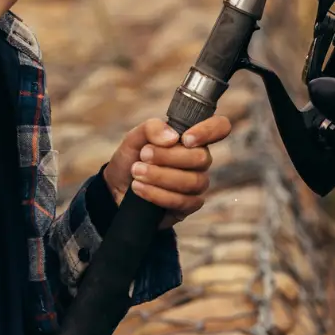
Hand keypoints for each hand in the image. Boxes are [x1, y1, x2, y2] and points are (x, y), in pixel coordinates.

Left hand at [103, 115, 231, 227]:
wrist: (115, 189)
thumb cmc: (131, 160)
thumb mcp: (133, 139)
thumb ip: (150, 128)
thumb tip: (173, 137)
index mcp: (191, 139)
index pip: (219, 128)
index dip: (209, 131)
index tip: (185, 138)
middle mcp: (199, 160)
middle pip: (202, 158)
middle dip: (168, 157)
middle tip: (143, 156)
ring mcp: (196, 184)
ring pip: (193, 181)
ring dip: (160, 176)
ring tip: (137, 173)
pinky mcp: (188, 206)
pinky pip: (183, 202)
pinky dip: (158, 195)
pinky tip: (139, 189)